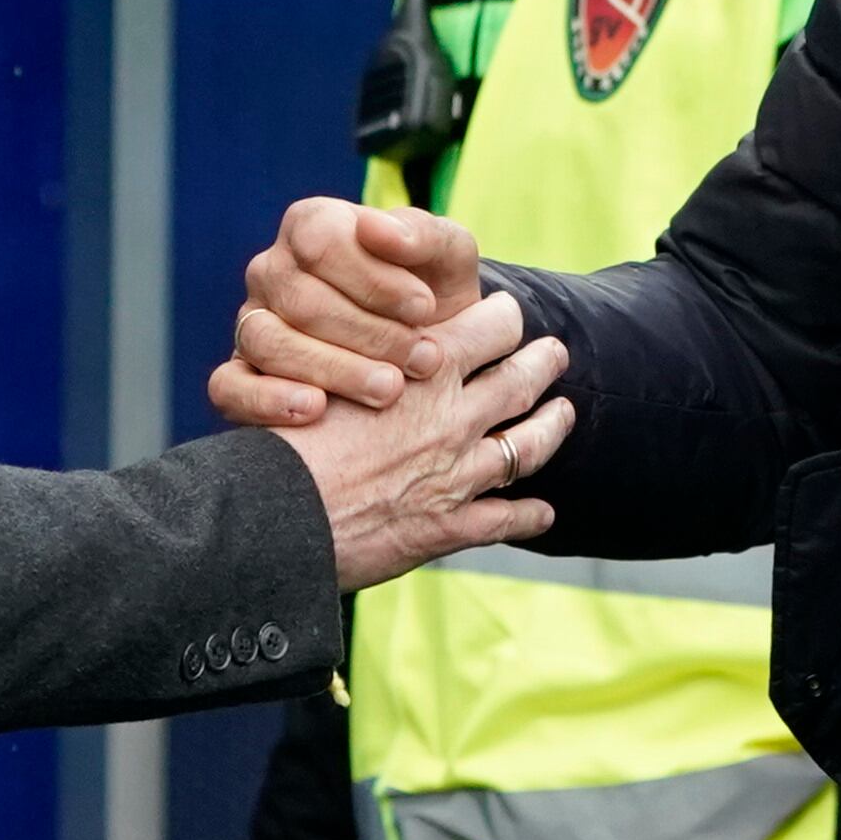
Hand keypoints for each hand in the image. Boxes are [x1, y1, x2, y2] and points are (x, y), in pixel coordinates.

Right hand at [211, 199, 490, 426]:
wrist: (428, 348)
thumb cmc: (432, 292)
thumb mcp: (447, 258)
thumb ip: (424, 235)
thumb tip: (378, 230)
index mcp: (312, 226)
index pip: (321, 243)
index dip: (373, 279)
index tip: (424, 308)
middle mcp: (273, 270)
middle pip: (300, 300)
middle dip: (369, 334)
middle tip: (424, 361)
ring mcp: (252, 323)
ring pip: (269, 342)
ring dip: (334, 370)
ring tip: (388, 390)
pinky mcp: (241, 375)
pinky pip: (229, 385)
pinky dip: (267, 400)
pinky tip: (316, 410)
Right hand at [270, 290, 575, 590]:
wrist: (276, 515)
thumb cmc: (284, 441)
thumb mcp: (322, 373)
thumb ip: (361, 352)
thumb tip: (372, 334)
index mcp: (425, 371)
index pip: (489, 329)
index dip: (504, 317)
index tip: (509, 312)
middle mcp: (453, 419)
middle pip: (519, 383)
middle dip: (542, 363)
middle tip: (556, 351)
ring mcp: (457, 475)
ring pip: (526, 447)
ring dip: (552, 427)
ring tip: (564, 413)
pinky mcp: (449, 527)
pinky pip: (505, 519)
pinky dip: (529, 515)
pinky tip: (544, 512)